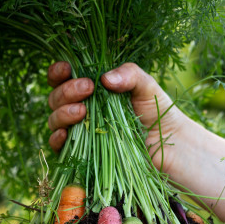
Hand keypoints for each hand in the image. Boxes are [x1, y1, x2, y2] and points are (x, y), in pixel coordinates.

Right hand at [47, 61, 183, 171]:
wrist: (170, 146)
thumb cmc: (158, 112)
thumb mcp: (146, 86)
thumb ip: (129, 74)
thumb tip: (105, 78)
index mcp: (92, 89)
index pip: (63, 78)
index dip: (58, 72)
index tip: (67, 68)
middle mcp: (81, 109)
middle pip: (56, 98)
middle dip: (66, 91)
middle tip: (88, 88)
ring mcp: (80, 132)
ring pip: (54, 120)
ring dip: (62, 113)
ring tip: (82, 111)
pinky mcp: (82, 155)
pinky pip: (59, 147)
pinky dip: (56, 139)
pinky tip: (65, 134)